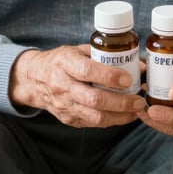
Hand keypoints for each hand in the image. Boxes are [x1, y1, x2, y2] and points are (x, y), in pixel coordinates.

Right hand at [9, 46, 146, 127]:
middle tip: (139, 101)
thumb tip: (139, 64)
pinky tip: (125, 116)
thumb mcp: (79, 50)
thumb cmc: (62, 61)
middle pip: (93, 99)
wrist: (34, 80)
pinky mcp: (68, 118)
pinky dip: (111, 121)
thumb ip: (106, 55)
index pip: (87, 72)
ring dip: (119, 116)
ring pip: (94, 116)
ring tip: (136, 111)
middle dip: (120, 102)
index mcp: (65, 64)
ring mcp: (64, 105)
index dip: (109, 77)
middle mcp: (63, 86)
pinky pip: (92, 123)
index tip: (128, 79)